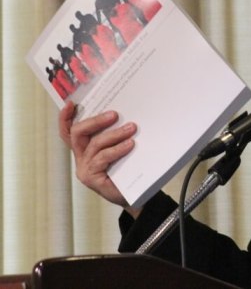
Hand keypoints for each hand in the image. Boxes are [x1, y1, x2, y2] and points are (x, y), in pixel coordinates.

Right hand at [59, 101, 141, 216]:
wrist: (136, 195)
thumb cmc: (129, 169)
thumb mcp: (121, 148)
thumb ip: (116, 135)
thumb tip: (126, 114)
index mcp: (84, 149)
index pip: (69, 131)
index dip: (65, 118)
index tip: (70, 103)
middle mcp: (81, 158)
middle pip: (78, 133)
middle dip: (95, 121)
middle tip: (114, 114)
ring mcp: (85, 168)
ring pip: (94, 144)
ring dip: (114, 134)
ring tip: (131, 128)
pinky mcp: (91, 178)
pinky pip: (102, 158)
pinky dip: (117, 149)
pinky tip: (130, 145)